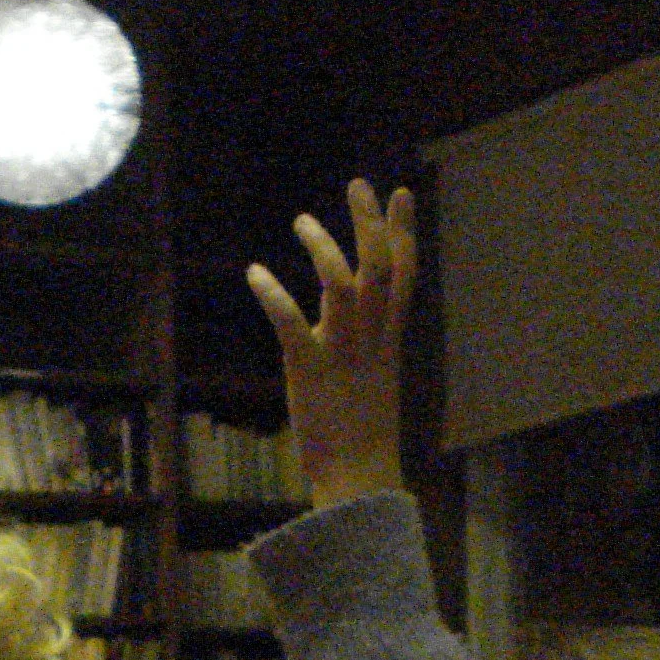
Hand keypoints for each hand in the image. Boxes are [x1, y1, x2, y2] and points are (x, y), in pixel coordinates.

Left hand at [247, 178, 416, 511]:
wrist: (357, 475)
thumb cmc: (361, 434)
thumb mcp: (370, 377)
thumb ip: (358, 338)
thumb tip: (335, 309)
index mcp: (389, 339)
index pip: (405, 274)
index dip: (404, 230)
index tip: (400, 192)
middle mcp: (371, 338)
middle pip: (379, 266)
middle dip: (369, 221)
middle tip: (356, 184)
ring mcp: (342, 352)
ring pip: (341, 284)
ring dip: (322, 247)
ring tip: (301, 221)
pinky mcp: (309, 371)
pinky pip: (291, 323)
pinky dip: (272, 295)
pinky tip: (254, 273)